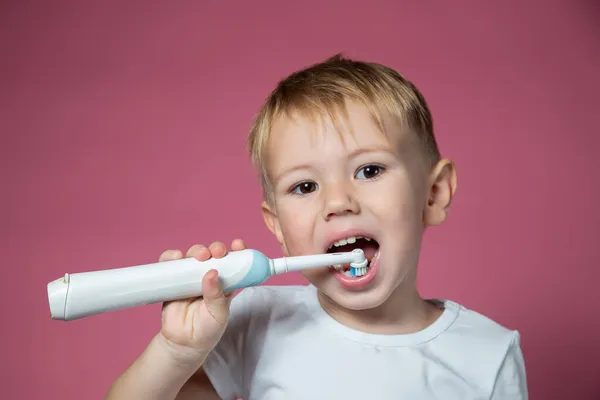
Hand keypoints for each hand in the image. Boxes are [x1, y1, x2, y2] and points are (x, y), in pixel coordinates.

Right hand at [156, 239, 245, 363]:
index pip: (234, 261)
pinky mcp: (173, 280)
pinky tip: (175, 257)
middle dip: (216, 249)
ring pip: (193, 256)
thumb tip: (212, 273)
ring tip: (200, 256)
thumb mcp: (219, 314)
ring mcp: (190, 276)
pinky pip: (171, 264)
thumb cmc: (207, 329)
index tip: (238, 245)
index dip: (237, 251)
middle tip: (216, 252)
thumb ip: (216, 296)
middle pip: (213, 254)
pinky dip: (171, 257)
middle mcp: (209, 276)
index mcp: (226, 282)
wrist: (183, 343)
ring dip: (197, 250)